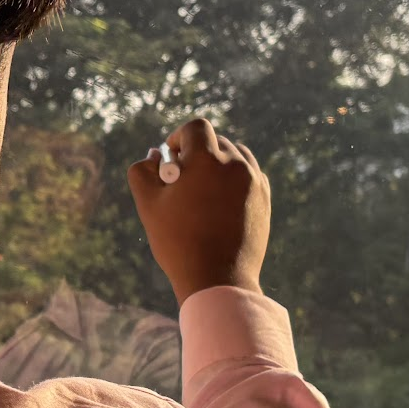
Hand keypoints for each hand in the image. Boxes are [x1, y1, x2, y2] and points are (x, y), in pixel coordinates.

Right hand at [128, 118, 270, 303]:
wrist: (219, 279)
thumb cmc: (179, 242)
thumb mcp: (149, 205)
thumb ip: (143, 171)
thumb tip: (156, 154)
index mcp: (208, 160)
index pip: (196, 128)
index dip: (179, 137)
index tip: (172, 157)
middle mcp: (236, 164)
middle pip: (216, 140)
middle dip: (197, 152)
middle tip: (183, 180)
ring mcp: (254, 181)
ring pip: (235, 155)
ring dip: (218, 163)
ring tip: (202, 190)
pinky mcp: (265, 199)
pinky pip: (249, 174)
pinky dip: (234, 179)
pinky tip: (220, 202)